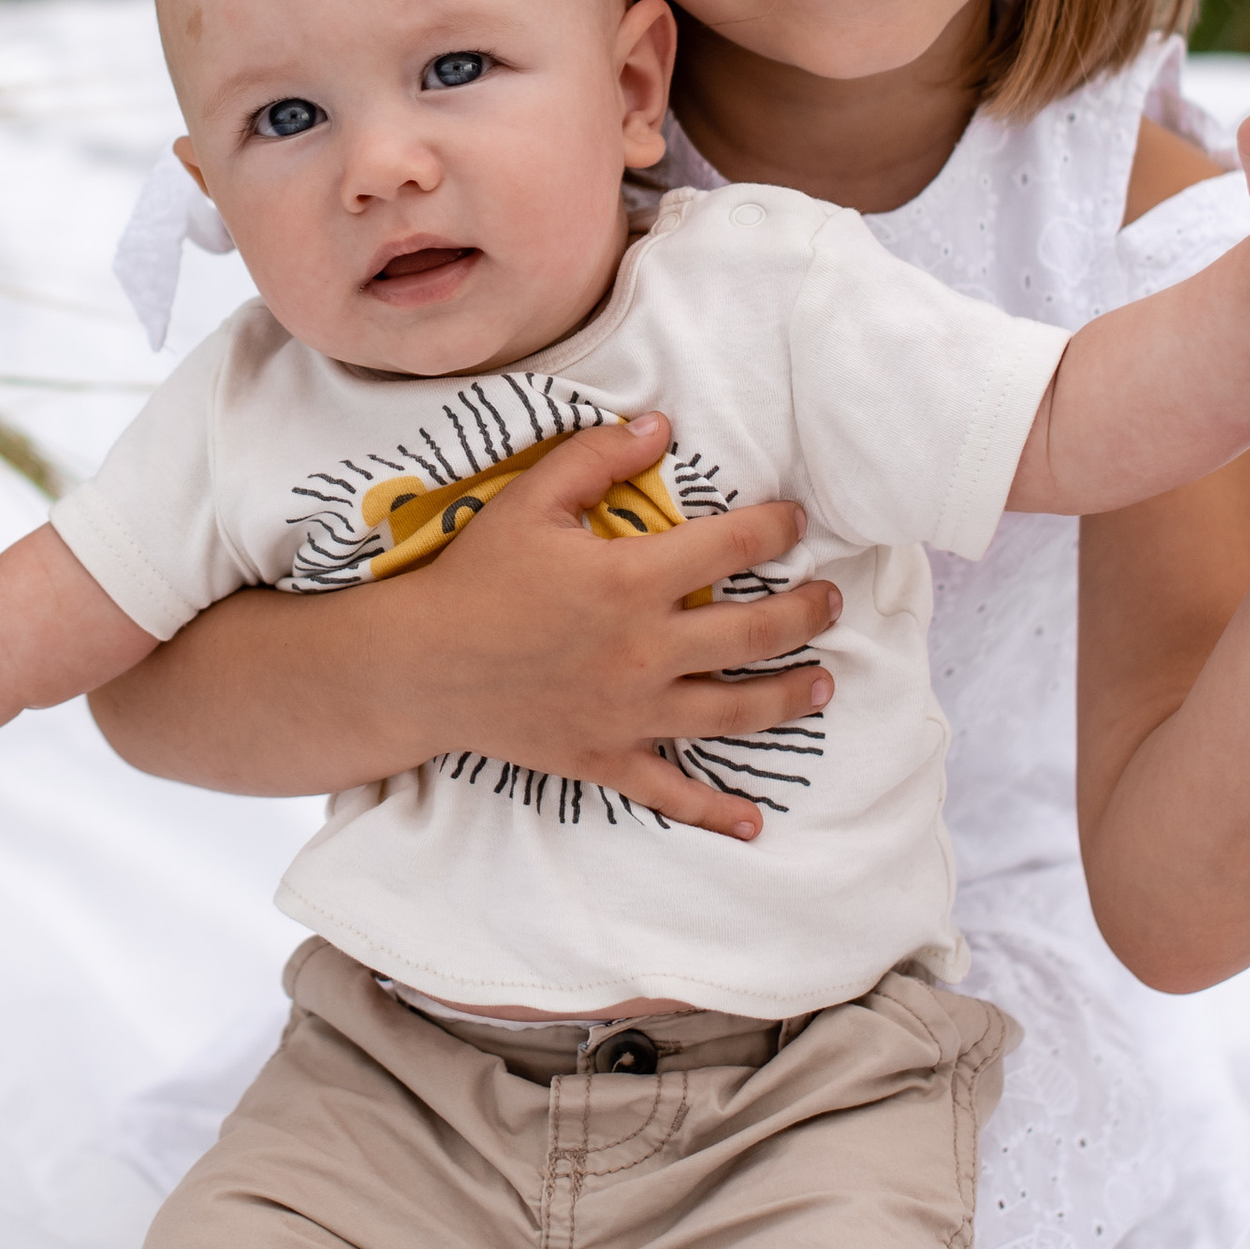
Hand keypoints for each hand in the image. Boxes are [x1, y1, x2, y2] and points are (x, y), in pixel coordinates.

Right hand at [379, 413, 838, 835]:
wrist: (419, 665)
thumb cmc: (474, 577)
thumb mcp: (530, 500)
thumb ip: (596, 457)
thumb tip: (660, 425)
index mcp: (632, 580)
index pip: (733, 547)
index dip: (777, 528)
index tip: (796, 521)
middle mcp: (646, 651)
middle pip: (755, 634)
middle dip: (806, 614)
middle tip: (830, 601)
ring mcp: (630, 713)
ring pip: (734, 713)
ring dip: (789, 697)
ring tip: (825, 683)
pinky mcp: (605, 758)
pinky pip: (671, 792)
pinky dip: (715, 812)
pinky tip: (753, 823)